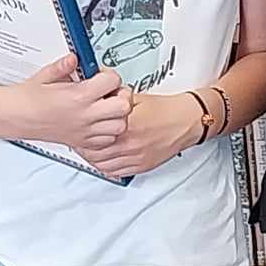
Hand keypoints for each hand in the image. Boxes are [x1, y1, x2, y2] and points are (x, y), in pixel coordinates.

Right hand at [14, 56, 129, 153]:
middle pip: (124, 106)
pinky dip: (108, 132)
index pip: (113, 81)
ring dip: (117, 115)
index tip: (101, 75)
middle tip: (109, 92)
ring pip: (120, 126)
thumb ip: (65, 65)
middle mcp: (85, 115)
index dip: (109, 75)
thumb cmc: (26, 98)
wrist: (13, 117)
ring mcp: (84, 131)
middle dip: (120, 96)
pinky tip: (97, 122)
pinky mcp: (81, 142)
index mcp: (78, 96)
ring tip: (104, 107)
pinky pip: (108, 140)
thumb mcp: (46, 74)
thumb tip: (76, 58)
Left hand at [77, 90, 205, 179]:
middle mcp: (129, 144)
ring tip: (88, 150)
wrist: (188, 121)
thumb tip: (97, 93)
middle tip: (78, 140)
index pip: (92, 135)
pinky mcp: (141, 166)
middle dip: (83, 147)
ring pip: (102, 165)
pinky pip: (115, 172)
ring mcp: (135, 158)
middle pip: (94, 152)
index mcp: (126, 125)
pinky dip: (105, 167)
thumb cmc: (167, 109)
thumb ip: (115, 98)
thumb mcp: (136, 98)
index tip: (77, 128)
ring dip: (92, 158)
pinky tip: (103, 159)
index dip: (81, 133)